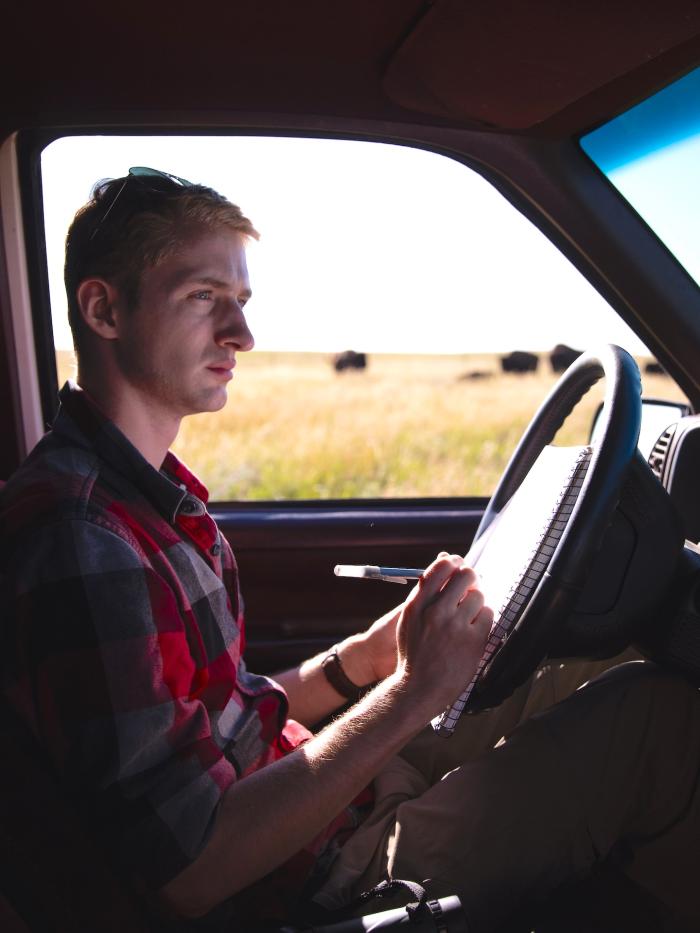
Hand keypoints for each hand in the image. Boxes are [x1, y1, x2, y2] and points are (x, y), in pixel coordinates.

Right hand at [394, 553, 492, 712]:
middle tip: (470, 589)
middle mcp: (436, 612)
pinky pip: (487, 614)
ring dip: (477, 603)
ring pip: (479, 595)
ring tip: (468, 617)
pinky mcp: (472, 640)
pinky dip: (483, 619)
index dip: (455, 562)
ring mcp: (455, 626)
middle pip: (465, 576)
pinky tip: (474, 630)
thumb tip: (444, 561)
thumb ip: (424, 593)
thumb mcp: (409, 620)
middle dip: (471, 580)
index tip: (459, 566)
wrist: (419, 689)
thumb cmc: (414, 654)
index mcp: (417, 604)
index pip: (441, 568)